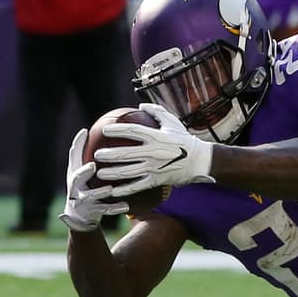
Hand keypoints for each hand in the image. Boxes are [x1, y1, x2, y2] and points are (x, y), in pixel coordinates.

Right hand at [59, 129, 128, 232]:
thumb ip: (82, 152)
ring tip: (109, 189)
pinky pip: (105, 210)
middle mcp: (76, 186)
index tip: (85, 132)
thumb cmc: (82, 185)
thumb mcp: (80, 169)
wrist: (79, 214)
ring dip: (100, 192)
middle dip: (83, 172)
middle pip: (77, 178)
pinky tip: (126, 206)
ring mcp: (83, 200)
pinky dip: (115, 208)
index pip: (73, 157)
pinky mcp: (93, 212)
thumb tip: (86, 129)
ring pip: (91, 196)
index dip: (77, 145)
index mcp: (75, 173)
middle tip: (92, 166)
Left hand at [94, 103, 214, 197]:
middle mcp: (154, 152)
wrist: (201, 161)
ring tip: (100, 172)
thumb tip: (141, 105)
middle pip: (126, 153)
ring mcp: (155, 168)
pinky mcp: (157, 180)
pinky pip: (138, 186)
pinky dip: (125, 189)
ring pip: (129, 171)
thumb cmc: (185, 140)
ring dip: (113, 172)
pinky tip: (113, 191)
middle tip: (97, 155)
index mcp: (157, 137)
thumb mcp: (173, 122)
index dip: (117, 130)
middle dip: (109, 155)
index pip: (132, 131)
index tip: (104, 130)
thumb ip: (156, 112)